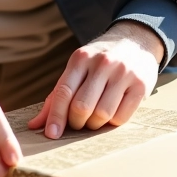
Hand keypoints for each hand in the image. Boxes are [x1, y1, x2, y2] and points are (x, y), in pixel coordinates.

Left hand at [28, 21, 162, 139]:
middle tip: (78, 122)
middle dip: (77, 122)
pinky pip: (121, 117)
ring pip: (102, 114)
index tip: (51, 134)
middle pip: (82, 107)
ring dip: (95, 124)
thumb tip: (35, 125)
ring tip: (95, 118)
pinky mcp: (141, 85)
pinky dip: (113, 122)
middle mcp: (102, 63)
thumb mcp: (77, 69)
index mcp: (81, 58)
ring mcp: (123, 73)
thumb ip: (57, 96)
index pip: (64, 92)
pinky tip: (112, 113)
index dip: (56, 117)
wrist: (136, 41)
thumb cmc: (100, 61)